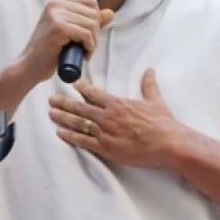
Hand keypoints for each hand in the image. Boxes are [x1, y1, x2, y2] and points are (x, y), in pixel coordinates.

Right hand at [17, 0, 113, 83]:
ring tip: (83, 52)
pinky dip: (89, 48)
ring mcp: (56, 14)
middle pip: (93, 13)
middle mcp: (55, 2)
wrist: (30, 66)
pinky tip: (83, 55)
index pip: (92, 2)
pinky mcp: (58, 27)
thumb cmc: (50, 51)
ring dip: (93, 42)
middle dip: (95, 33)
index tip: (86, 36)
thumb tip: (111, 13)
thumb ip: (90, 21)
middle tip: (86, 47)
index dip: (95, 21)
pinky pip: (87, 35)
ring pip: (92, 24)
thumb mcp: (72, 32)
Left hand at [49, 71, 186, 169]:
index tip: (72, 84)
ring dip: (63, 118)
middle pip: (80, 107)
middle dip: (64, 102)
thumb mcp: (156, 101)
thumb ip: (149, 86)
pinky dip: (70, 137)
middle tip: (51, 99)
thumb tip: (150, 71)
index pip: (94, 93)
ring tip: (51, 114)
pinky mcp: (106, 148)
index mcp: (118, 104)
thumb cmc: (163, 123)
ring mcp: (105, 133)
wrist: (168, 143)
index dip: (82, 87)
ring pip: (78, 123)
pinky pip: (83, 142)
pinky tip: (60, 133)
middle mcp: (108, 116)